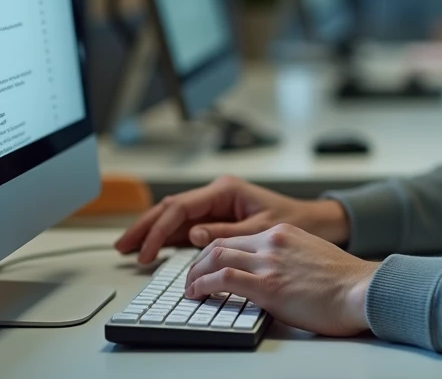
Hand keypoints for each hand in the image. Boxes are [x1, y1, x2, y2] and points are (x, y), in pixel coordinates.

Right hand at [114, 175, 349, 264]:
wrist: (319, 222)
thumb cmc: (297, 221)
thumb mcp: (262, 229)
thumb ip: (227, 233)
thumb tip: (193, 235)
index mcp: (226, 189)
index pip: (181, 208)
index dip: (159, 230)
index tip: (147, 251)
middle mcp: (218, 194)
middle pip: (171, 208)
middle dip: (145, 227)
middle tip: (123, 246)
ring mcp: (218, 205)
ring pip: (175, 217)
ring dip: (152, 232)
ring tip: (130, 248)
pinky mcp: (220, 217)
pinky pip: (188, 226)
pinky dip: (169, 237)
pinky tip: (154, 249)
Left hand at [184, 223, 378, 336]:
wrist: (362, 290)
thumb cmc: (345, 283)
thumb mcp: (312, 257)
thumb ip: (289, 258)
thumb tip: (275, 274)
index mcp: (283, 233)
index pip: (237, 237)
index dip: (215, 251)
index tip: (206, 264)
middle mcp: (273, 241)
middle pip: (220, 243)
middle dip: (199, 261)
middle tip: (191, 277)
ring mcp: (269, 262)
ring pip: (216, 257)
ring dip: (195, 273)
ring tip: (189, 288)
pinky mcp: (267, 286)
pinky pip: (223, 279)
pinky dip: (203, 285)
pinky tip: (196, 294)